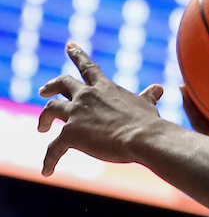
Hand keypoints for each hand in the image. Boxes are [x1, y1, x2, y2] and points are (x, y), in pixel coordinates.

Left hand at [37, 44, 164, 175]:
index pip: (88, 67)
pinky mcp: (70, 134)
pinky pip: (53, 147)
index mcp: (104, 88)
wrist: (143, 138)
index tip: (70, 45)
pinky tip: (48, 170)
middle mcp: (86, 96)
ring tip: (41, 128)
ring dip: (43, 118)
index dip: (78, 54)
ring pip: (50, 110)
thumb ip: (148, 97)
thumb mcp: (146, 105)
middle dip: (50, 86)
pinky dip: (49, 159)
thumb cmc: (148, 122)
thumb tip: (159, 88)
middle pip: (61, 83)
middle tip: (43, 91)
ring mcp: (76, 114)